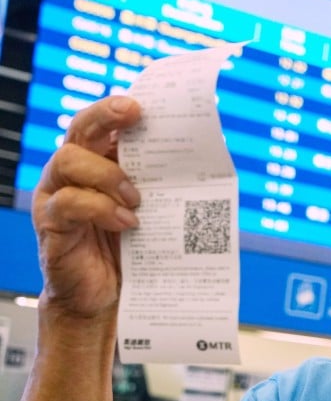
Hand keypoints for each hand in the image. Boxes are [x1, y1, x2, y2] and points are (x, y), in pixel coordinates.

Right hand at [32, 96, 141, 319]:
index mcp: (98, 162)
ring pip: (69, 160)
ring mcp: (57, 195)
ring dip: (108, 174)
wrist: (105, 296)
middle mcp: (73, 172)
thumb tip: (207, 163)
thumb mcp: (151, 211)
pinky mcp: (52, 223)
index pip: (103, 124)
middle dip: (106, 116)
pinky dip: (101, 209)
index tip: (143, 103)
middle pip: (80, 129)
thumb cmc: (130, 249)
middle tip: (134, 115)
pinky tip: (128, 223)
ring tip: (137, 198)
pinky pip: (70, 203)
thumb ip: (162, 186)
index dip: (118, 109)